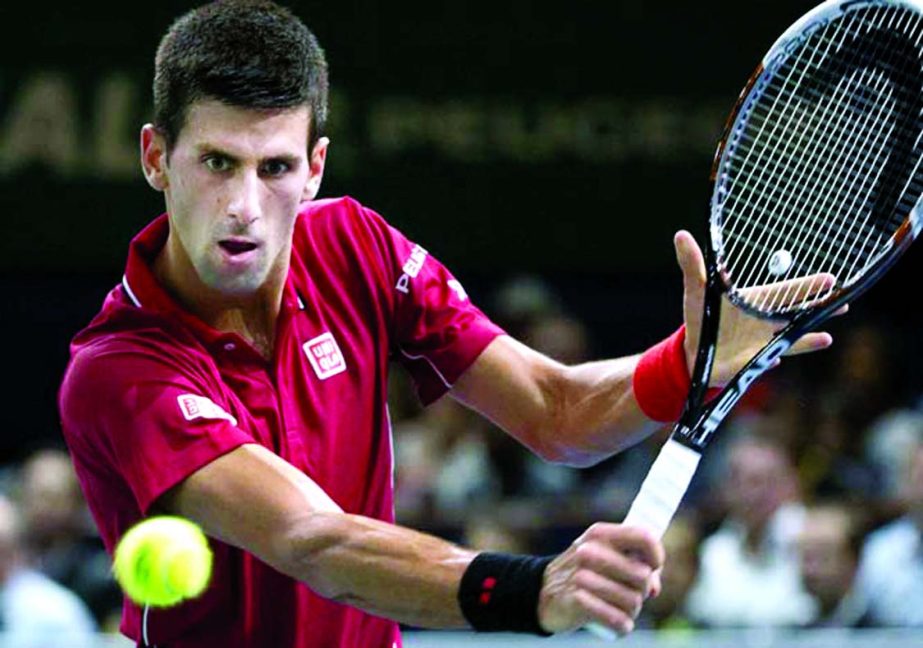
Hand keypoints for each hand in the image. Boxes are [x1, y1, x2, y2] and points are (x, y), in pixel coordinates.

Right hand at [537, 523, 663, 634]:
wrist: (542, 593)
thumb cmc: (582, 574)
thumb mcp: (604, 557)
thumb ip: (634, 564)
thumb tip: (654, 588)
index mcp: (600, 534)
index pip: (643, 536)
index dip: (657, 554)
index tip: (654, 566)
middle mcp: (590, 551)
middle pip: (643, 576)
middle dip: (641, 591)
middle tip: (627, 594)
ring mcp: (582, 576)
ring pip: (633, 602)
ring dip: (630, 611)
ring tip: (616, 608)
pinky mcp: (577, 601)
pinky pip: (618, 620)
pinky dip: (621, 626)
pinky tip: (615, 624)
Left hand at [674, 230, 840, 385]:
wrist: (694, 352)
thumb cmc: (699, 317)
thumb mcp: (696, 289)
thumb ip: (691, 264)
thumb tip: (681, 234)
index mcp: (754, 300)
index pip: (785, 291)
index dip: (807, 285)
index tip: (831, 278)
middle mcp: (764, 318)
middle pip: (797, 309)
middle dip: (819, 304)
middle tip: (846, 298)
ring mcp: (765, 339)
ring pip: (794, 333)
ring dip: (811, 332)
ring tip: (833, 329)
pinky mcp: (759, 359)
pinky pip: (781, 354)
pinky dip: (793, 350)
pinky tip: (818, 342)